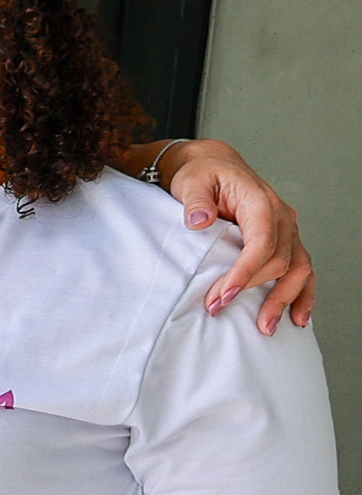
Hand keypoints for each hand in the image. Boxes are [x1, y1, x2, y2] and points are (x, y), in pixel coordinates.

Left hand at [161, 140, 314, 331]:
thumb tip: (199, 221)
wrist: (214, 167)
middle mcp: (281, 217)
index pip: (261, 243)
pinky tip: (297, 317)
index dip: (245, 272)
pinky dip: (302, 294)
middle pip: (279, 261)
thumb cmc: (203, 174)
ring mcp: (287, 230)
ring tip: (266, 328)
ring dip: (285, 300)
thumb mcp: (192, 182)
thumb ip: (195, 201)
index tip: (223, 295)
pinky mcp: (285, 241)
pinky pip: (302, 269)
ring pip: (299, 269)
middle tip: (218, 310)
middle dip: (252, 290)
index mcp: (261, 202)